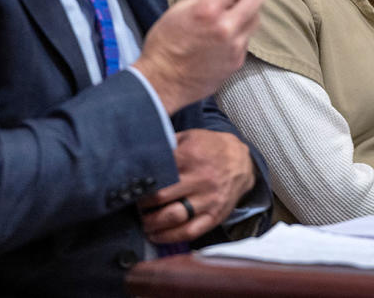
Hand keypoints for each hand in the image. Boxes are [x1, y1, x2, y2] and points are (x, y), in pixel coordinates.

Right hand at [133, 0, 263, 113]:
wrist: (161, 82)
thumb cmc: (165, 42)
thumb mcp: (180, 9)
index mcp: (209, 10)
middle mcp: (227, 28)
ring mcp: (235, 47)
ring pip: (255, 19)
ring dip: (247, 12)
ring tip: (231, 13)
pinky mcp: (237, 62)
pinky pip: (247, 39)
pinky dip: (240, 32)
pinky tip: (225, 35)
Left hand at [138, 129, 255, 243]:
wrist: (242, 162)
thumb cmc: (211, 149)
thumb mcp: (190, 137)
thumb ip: (167, 144)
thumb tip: (139, 155)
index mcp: (190, 156)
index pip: (157, 173)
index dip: (140, 182)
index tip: (131, 186)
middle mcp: (200, 179)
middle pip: (161, 196)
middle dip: (142, 203)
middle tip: (134, 204)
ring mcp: (208, 199)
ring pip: (173, 217)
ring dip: (152, 222)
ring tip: (143, 221)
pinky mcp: (214, 216)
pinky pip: (189, 232)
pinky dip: (169, 237)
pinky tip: (156, 236)